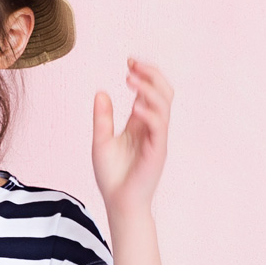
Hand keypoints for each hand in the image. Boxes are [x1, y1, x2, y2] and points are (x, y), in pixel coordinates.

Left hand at [92, 59, 173, 216]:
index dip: (143, 74)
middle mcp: (153, 127)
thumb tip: (101, 92)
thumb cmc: (111, 176)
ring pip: (164, 105)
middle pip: (163, 92)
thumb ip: (103, 118)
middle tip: (133, 64)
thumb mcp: (101, 141)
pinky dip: (149, 113)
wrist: (118, 202)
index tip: (129, 62)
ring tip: (131, 80)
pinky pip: (159, 126)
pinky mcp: (157, 150)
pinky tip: (135, 106)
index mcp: (141, 122)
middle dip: (151, 75)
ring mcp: (157, 138)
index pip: (150, 91)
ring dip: (149, 89)